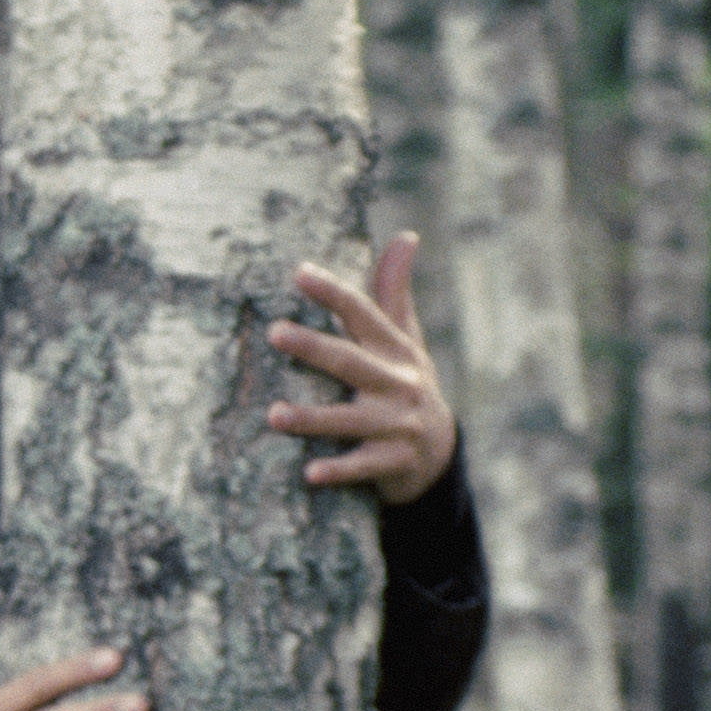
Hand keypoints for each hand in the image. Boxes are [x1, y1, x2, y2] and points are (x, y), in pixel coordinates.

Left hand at [262, 232, 460, 506]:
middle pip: (351, 362)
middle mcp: (399, 383)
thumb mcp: (404, 341)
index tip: (299, 272)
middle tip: (273, 332)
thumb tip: (406, 236)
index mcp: (395, 349)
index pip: (363, 315)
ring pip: (350, 419)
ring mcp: (398, 424)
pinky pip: (362, 468)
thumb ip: (392, 294)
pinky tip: (308, 474)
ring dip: (312, 418)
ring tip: (273, 414)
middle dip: (314, 347)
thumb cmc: (405, 386)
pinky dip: (338, 471)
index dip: (334, 294)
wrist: (438, 454)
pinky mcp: (394, 462)